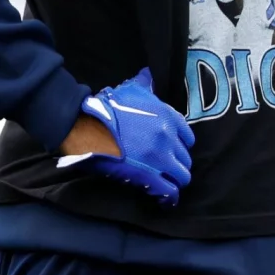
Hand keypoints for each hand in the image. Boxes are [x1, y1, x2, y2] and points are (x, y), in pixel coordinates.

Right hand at [55, 68, 193, 205]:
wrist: (87, 126)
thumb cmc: (107, 108)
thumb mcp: (132, 90)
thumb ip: (145, 83)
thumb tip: (149, 74)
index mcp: (168, 117)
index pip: (188, 138)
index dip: (180, 146)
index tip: (173, 151)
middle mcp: (169, 137)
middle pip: (185, 158)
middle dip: (177, 165)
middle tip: (166, 169)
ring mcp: (160, 158)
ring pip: (182, 176)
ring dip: (175, 180)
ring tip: (165, 184)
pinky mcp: (148, 176)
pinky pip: (169, 191)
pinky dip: (169, 197)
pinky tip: (165, 200)